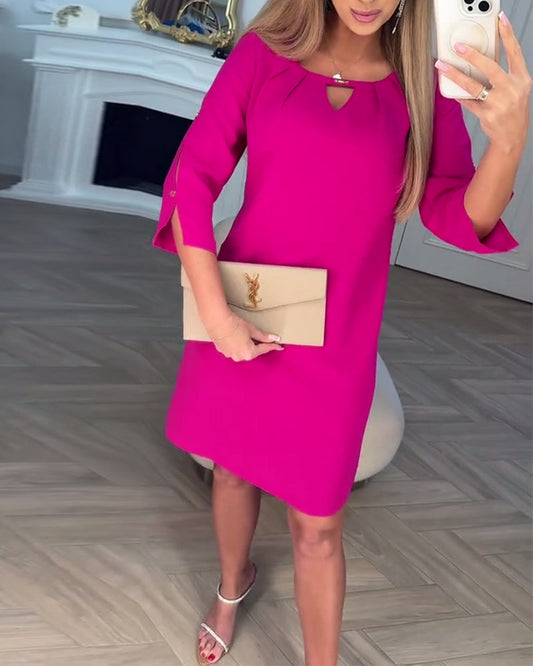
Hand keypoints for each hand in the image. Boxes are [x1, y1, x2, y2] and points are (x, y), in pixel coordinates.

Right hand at [206, 312, 283, 361]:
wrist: (217, 321)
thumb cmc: (235, 324)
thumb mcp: (252, 330)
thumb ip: (263, 336)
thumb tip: (274, 339)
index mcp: (249, 353)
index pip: (264, 349)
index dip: (272, 346)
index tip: (278, 346)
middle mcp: (239, 357)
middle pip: (253, 351)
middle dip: (258, 345)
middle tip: (263, 339)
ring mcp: (230, 355)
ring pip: (242, 351)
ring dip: (247, 345)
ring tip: (246, 335)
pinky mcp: (222, 350)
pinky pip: (234, 349)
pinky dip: (237, 344)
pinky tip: (236, 336)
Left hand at [436, 11, 531, 152]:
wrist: (511, 137)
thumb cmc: (512, 109)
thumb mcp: (515, 89)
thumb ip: (502, 74)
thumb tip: (479, 58)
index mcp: (522, 79)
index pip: (515, 52)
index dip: (508, 35)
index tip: (500, 19)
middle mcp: (512, 90)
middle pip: (491, 68)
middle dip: (473, 55)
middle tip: (458, 46)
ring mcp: (499, 103)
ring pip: (473, 86)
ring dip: (456, 75)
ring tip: (442, 66)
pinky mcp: (487, 115)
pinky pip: (468, 102)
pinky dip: (458, 95)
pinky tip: (449, 88)